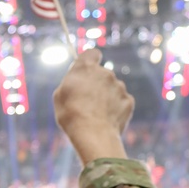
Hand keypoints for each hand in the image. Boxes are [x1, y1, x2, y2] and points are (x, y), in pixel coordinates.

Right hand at [52, 48, 133, 164]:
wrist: (93, 133)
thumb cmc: (71, 114)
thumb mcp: (60, 95)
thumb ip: (71, 81)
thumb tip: (77, 80)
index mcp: (86, 68)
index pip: (92, 53)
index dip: (89, 60)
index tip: (86, 69)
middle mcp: (105, 73)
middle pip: (102, 74)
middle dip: (96, 84)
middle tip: (86, 101)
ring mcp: (119, 86)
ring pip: (112, 88)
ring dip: (106, 97)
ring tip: (96, 114)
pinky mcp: (128, 100)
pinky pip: (121, 101)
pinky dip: (115, 108)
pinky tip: (106, 119)